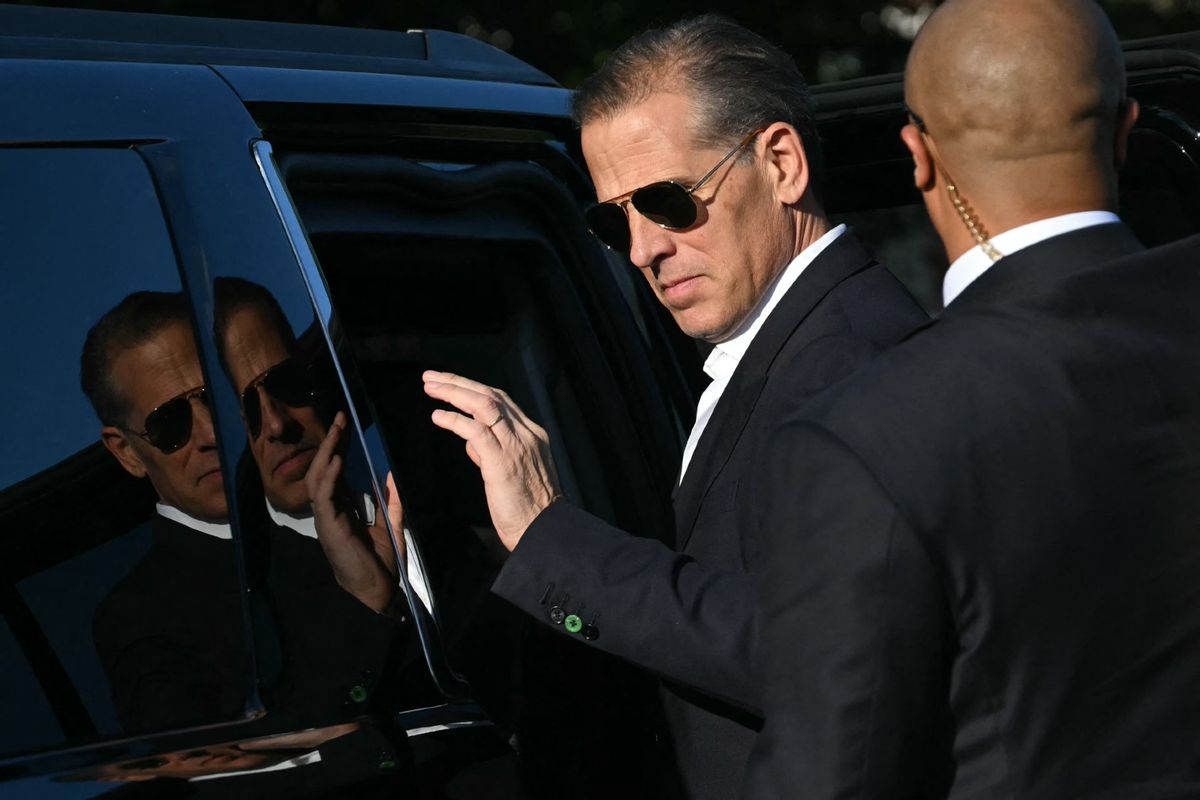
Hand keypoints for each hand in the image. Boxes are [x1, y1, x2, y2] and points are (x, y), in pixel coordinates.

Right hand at [306, 412, 401, 612]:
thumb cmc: (381, 563)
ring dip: (328, 453)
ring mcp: (326, 518)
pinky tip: (336, 459)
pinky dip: (329, 477)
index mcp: (342, 508)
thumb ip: (389, 502)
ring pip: (318, 478)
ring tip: (336, 431)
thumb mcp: (390, 526)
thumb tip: (391, 475)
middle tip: (339, 418)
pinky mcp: (328, 527)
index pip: (336, 471)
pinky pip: (324, 497)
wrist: (378, 591)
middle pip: (324, 469)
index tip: (344, 426)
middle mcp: (330, 510)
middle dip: (331, 443)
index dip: (339, 448)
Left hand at [423, 370, 560, 549]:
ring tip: (431, 388)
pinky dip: (455, 420)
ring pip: (484, 405)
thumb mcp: (513, 472)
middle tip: (432, 378)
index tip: (450, 383)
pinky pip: (475, 431)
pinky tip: (438, 416)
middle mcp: (526, 434)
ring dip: (454, 393)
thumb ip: (493, 452)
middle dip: (458, 382)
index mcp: (531, 435)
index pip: (500, 400)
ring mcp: (515, 445)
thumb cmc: (527, 508)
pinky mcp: (502, 461)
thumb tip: (472, 442)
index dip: (473, 388)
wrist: (543, 529)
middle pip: (490, 395)